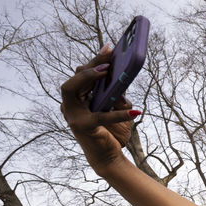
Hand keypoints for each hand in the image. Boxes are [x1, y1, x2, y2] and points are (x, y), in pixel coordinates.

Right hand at [60, 45, 140, 171]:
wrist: (109, 157)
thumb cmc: (112, 131)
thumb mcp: (115, 108)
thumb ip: (115, 94)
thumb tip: (122, 78)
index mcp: (78, 98)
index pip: (81, 74)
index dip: (94, 60)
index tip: (108, 48)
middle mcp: (70, 105)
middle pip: (75, 78)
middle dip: (90, 64)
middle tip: (108, 56)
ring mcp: (73, 116)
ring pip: (73, 90)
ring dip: (90, 78)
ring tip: (107, 71)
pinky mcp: (84, 127)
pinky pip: (101, 116)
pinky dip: (119, 114)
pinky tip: (136, 111)